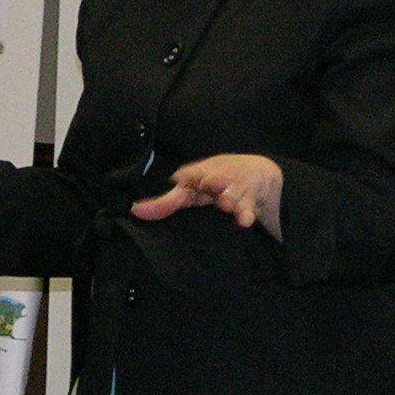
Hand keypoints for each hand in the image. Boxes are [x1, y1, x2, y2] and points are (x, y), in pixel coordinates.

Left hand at [128, 153, 285, 238]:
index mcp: (201, 173)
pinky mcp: (252, 201)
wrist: (260, 173)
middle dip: (212, 182)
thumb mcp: (192, 189)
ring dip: (229, 198)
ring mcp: (236, 189)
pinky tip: (244, 221)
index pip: (193, 173)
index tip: (183, 180)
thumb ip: (165, 203)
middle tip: (209, 185)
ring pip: (232, 193)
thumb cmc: (217, 182)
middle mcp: (219, 177)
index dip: (190, 176)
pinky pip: (249, 209)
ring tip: (226, 204)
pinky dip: (247, 214)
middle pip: (215, 179)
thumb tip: (134, 211)